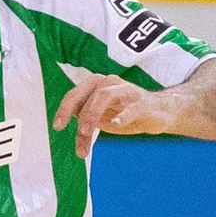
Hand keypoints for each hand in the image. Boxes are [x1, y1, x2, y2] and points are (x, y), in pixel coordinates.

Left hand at [52, 73, 174, 159]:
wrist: (158, 113)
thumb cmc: (125, 111)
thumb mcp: (100, 116)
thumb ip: (82, 117)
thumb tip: (60, 123)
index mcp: (96, 85)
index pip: (75, 95)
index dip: (64, 109)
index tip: (57, 127)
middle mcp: (110, 83)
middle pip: (89, 95)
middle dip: (79, 115)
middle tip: (76, 133)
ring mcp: (127, 91)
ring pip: (104, 96)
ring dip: (92, 114)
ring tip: (86, 131)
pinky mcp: (142, 103)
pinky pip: (131, 108)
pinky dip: (122, 116)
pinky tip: (116, 124)